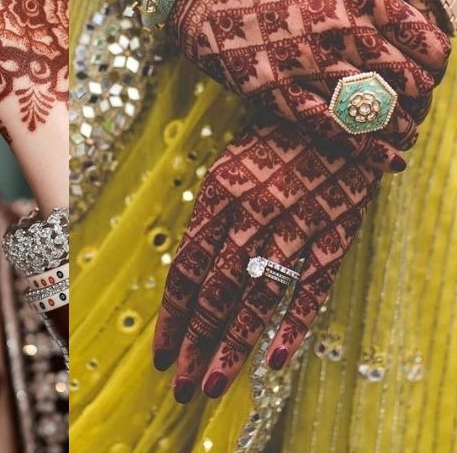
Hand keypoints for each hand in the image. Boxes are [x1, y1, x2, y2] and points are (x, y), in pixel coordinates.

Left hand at [153, 124, 376, 401]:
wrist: (336, 112)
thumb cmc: (272, 142)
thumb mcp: (227, 171)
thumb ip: (209, 219)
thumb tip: (186, 269)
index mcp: (217, 199)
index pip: (185, 270)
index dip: (171, 316)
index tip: (161, 351)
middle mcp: (250, 217)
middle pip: (214, 294)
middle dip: (193, 344)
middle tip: (179, 385)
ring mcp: (293, 228)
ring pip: (255, 299)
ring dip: (231, 347)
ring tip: (212, 385)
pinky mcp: (331, 236)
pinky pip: (309, 287)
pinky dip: (292, 325)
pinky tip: (274, 359)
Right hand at [170, 0, 449, 170]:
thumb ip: (371, 14)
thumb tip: (414, 52)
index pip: (426, 43)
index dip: (436, 67)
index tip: (432, 76)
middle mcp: (339, 28)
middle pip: (406, 80)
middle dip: (420, 102)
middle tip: (417, 109)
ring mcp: (307, 62)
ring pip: (376, 108)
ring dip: (401, 129)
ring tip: (407, 136)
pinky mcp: (277, 91)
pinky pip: (335, 127)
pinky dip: (368, 149)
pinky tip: (389, 160)